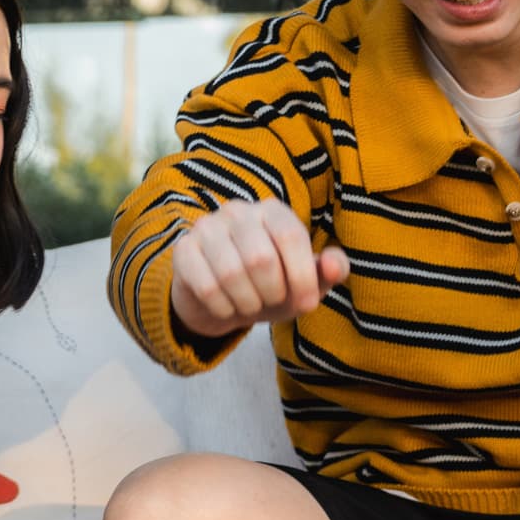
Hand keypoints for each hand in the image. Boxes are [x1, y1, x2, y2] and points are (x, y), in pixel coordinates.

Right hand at [168, 200, 347, 338]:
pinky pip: (206, 287)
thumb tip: (335, 266)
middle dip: (272, 292)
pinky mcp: (183, 251)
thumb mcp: (304, 283)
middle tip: (271, 301)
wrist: (222, 302)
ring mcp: (206, 228)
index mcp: (272, 211)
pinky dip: (223, 308)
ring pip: (230, 274)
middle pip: (260, 258)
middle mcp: (238, 211)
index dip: (302, 276)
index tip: (308, 304)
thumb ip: (328, 271)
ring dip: (247, 302)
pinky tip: (227, 307)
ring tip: (250, 304)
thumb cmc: (270, 287)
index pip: (290, 236)